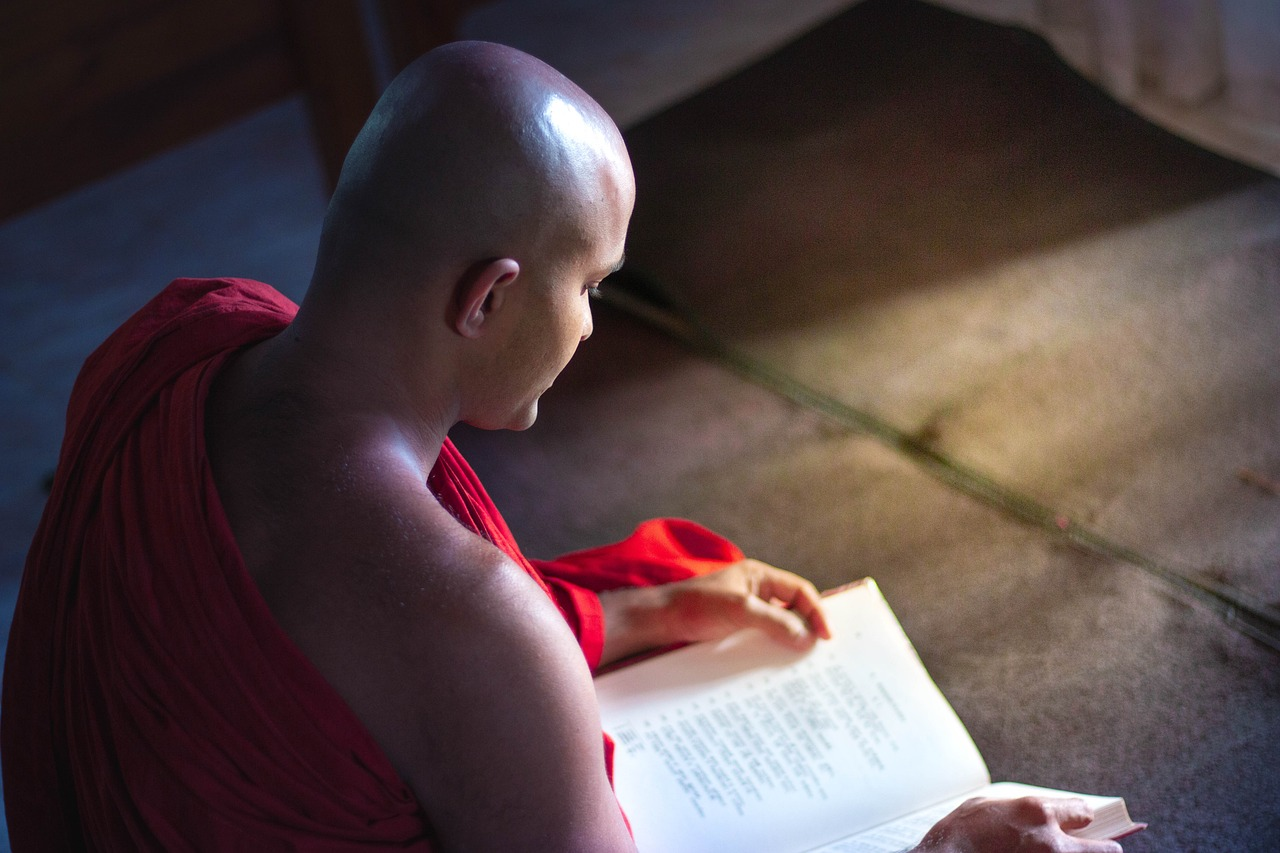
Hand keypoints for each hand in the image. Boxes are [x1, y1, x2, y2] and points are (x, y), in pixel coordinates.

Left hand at [598, 559, 830, 665]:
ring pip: (778, 627)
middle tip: (823, 653)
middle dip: (807, 628)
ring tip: (803, 665)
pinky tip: (776, 669)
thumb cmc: (694, 606)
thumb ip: (773, 621)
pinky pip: (761, 640)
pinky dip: (772, 652)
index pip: (799, 590)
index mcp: (758, 577)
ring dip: (789, 643)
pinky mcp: (733, 632)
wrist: (657, 622)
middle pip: (792, 609)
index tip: (827, 637)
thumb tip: (805, 637)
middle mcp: (754, 592)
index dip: (817, 611)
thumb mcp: (739, 610)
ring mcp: (744, 612)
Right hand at [914, 797, 1123, 852]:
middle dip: (1102, 847)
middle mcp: (1051, 841)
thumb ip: (1023, 808)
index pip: (1085, 812)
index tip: (1081, 821)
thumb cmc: (961, 832)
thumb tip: (1045, 812)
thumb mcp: (991, 805)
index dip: (1082, 817)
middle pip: (1106, 849)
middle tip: (1096, 847)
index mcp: (1038, 812)